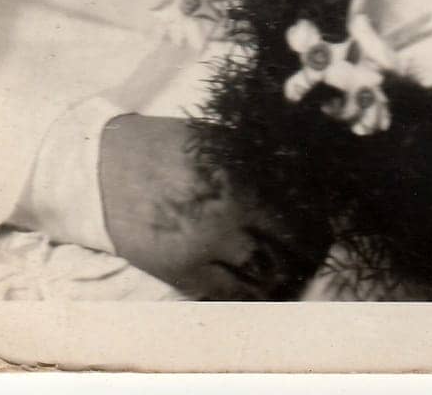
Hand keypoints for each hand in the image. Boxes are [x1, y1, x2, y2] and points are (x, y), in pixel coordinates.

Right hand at [99, 114, 312, 299]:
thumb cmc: (166, 145)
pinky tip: (257, 286)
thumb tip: (298, 172)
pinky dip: (248, 292)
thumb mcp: (219, 139)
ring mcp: (206, 246)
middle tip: (315, 251)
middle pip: (289, 243)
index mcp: (242, 174)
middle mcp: (231, 213)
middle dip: (307, 249)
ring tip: (291, 272)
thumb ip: (257, 158)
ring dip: (281, 274)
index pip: (298, 206)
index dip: (316, 218)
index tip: (326, 224)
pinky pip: (229, 292)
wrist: (106, 169)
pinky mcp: (182, 272)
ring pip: (263, 274)